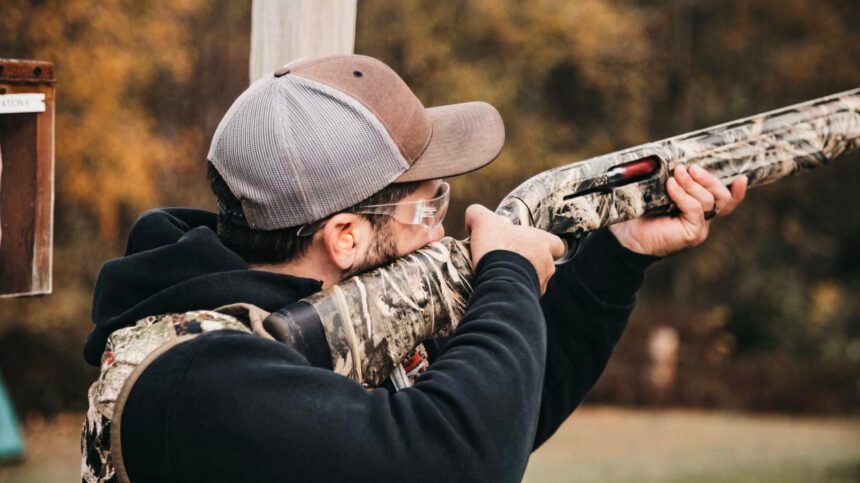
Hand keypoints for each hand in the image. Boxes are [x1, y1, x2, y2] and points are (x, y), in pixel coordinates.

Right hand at [466, 204, 564, 294]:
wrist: (498, 279)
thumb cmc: (497, 247)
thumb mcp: (482, 221)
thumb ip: (477, 213)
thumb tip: (472, 217)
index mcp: (543, 242)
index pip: (557, 245)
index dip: (546, 245)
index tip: (529, 246)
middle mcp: (548, 264)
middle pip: (544, 264)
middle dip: (528, 264)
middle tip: (509, 261)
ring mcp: (541, 284)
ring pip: (534, 282)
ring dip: (521, 279)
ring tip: (501, 277)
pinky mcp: (530, 299)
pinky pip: (524, 296)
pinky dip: (514, 292)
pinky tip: (499, 289)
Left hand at [609, 165, 747, 256]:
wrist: (627, 238)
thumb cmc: (640, 215)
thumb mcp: (658, 194)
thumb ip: (672, 181)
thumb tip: (676, 162)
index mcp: (699, 210)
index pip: (726, 201)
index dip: (737, 191)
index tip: (742, 178)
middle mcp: (703, 219)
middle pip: (722, 197)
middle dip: (708, 179)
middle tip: (690, 168)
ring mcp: (699, 227)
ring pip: (708, 200)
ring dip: (692, 184)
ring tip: (676, 174)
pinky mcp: (692, 233)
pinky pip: (695, 208)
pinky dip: (683, 195)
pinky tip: (671, 186)